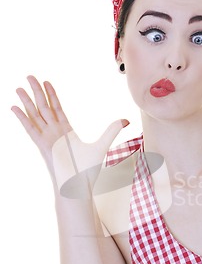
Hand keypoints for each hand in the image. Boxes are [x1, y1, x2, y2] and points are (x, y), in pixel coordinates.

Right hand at [12, 76, 128, 192]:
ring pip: (35, 115)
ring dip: (27, 101)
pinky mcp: (43, 146)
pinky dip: (22, 118)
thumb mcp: (102, 145)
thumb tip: (126, 120)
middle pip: (44, 107)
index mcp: (66, 131)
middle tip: (30, 76)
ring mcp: (47, 139)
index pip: (57, 109)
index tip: (46, 82)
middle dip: (37, 92)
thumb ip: (112, 131)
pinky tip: (14, 107)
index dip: (52, 95)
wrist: (79, 187)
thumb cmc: (87, 171)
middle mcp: (55, 133)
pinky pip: (30, 129)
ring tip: (18, 87)